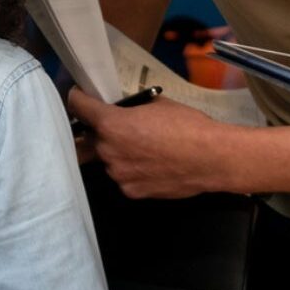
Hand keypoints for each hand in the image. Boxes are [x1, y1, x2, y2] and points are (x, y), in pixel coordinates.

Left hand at [66, 88, 237, 198]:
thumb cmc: (188, 125)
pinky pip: (123, 177)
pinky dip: (131, 170)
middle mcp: (107, 150)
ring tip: (141, 148)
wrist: (212, 158)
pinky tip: (150, 165)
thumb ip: (131, 108)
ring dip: (116, 152)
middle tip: (117, 126)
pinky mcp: (131, 192)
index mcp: (111, 124)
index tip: (80, 97)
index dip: (77, 99)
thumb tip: (123, 109)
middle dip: (99, 130)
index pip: (77, 106)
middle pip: (90, 137)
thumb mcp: (157, 105)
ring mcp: (118, 174)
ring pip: (107, 159)